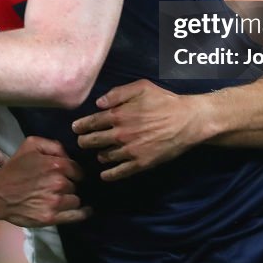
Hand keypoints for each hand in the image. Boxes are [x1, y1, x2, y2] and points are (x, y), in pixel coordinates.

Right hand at [0, 137, 88, 226]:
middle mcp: (59, 183)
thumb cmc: (14, 168)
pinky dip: (82, 213)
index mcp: (57, 165)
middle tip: (56, 186)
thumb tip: (69, 156)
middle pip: (75, 185)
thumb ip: (54, 145)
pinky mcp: (51, 217)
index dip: (73, 172)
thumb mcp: (31, 145)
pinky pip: (75, 216)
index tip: (68, 175)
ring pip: (75, 199)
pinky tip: (86, 211)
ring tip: (59, 198)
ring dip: (69, 198)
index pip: (77, 169)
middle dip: (68, 185)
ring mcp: (55, 202)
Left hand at [71, 79, 199, 180]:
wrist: (187, 121)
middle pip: (93, 141)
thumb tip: (98, 103)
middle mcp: (120, 134)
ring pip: (105, 156)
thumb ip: (118, 93)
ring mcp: (130, 150)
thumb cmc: (164, 101)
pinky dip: (110, 175)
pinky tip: (105, 175)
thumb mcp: (141, 87)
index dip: (81, 126)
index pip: (92, 122)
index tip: (75, 128)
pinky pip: (120, 172)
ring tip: (98, 154)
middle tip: (81, 142)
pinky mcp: (141, 163)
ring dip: (99, 155)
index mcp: (118, 115)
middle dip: (84, 142)